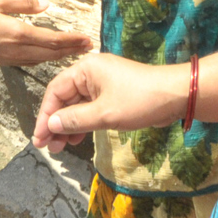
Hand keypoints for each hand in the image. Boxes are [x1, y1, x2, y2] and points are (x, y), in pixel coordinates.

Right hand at [0, 0, 92, 65]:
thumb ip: (22, 3)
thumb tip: (45, 5)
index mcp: (18, 33)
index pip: (52, 39)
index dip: (72, 40)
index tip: (87, 38)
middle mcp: (17, 49)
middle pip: (51, 53)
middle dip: (71, 50)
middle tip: (88, 47)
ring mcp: (10, 58)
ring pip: (42, 60)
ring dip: (60, 55)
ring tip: (74, 51)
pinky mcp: (4, 60)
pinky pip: (31, 61)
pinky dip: (45, 58)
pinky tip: (49, 54)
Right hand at [33, 54, 189, 152]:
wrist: (177, 95)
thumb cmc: (139, 100)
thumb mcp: (104, 113)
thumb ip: (75, 120)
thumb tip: (51, 126)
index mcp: (85, 69)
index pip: (55, 91)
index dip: (45, 115)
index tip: (40, 138)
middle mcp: (90, 73)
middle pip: (65, 98)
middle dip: (55, 123)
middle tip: (48, 147)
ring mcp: (102, 84)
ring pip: (77, 106)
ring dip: (68, 126)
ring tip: (60, 148)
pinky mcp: (113, 95)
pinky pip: (91, 108)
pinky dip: (83, 123)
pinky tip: (76, 139)